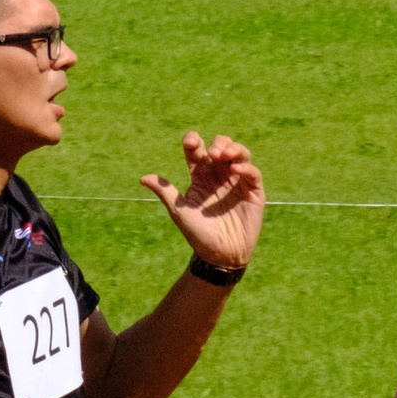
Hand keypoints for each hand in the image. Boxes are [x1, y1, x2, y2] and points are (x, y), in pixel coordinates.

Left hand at [142, 131, 263, 273]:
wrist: (220, 256)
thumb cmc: (198, 234)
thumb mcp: (179, 211)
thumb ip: (165, 192)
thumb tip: (143, 178)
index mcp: (200, 177)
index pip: (197, 152)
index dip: (193, 141)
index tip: (190, 142)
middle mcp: (219, 176)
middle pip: (221, 147)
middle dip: (218, 143)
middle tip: (212, 154)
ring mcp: (237, 182)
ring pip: (239, 155)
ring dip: (234, 149)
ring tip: (225, 155)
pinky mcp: (254, 192)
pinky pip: (252, 173)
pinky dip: (245, 168)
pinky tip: (235, 170)